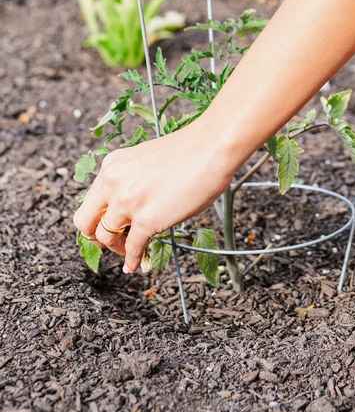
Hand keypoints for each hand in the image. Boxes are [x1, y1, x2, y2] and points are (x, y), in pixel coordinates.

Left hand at [72, 118, 234, 273]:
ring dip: (117, 249)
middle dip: (97, 236)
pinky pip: (132, 248)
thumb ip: (130, 181)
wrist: (212, 147)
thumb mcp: (145, 161)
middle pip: (85, 222)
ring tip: (130, 252)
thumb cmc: (190, 151)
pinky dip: (133, 260)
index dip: (99, 218)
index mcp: (112, 166)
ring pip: (105, 237)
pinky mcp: (147, 219)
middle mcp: (113, 183)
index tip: (111, 226)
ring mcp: (128, 202)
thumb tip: (129, 207)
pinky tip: (138, 264)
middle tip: (113, 242)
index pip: (90, 201)